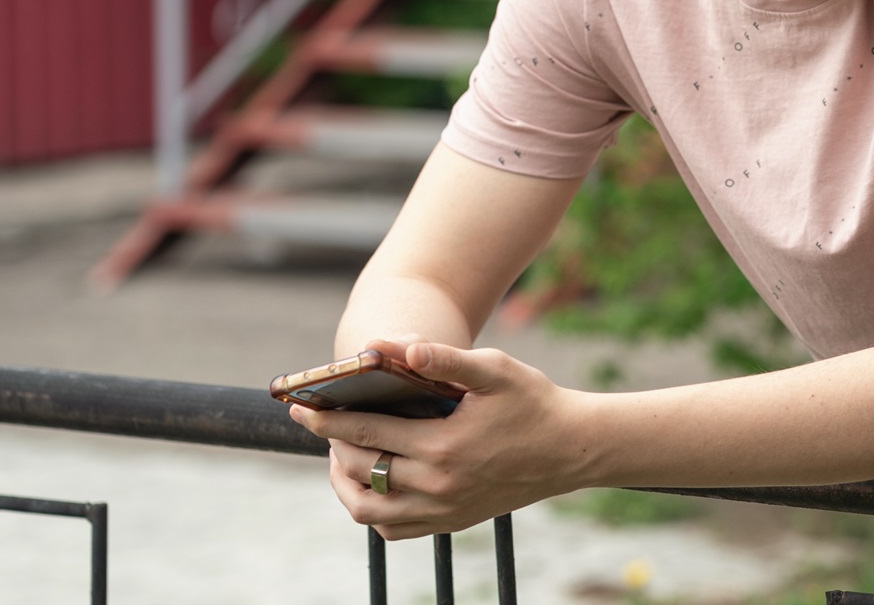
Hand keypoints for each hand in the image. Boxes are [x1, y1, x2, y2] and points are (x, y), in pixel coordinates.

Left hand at [290, 338, 598, 539]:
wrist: (573, 449)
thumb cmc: (534, 401)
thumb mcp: (493, 370)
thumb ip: (443, 358)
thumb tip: (398, 345)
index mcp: (443, 445)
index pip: (365, 433)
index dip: (327, 419)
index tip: (301, 407)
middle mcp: (438, 486)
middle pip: (360, 471)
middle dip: (332, 445)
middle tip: (322, 422)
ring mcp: (443, 510)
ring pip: (368, 509)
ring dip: (344, 484)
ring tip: (341, 457)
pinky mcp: (451, 522)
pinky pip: (393, 528)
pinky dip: (372, 508)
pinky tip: (373, 482)